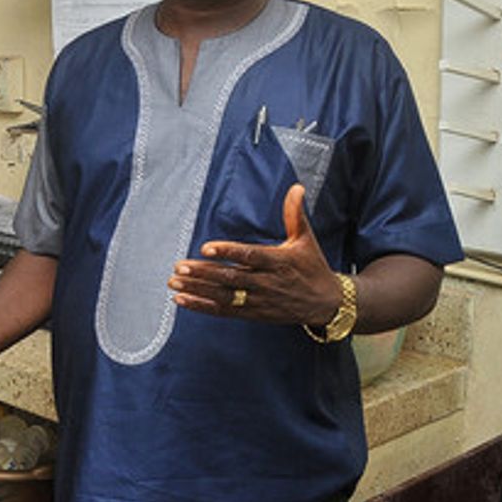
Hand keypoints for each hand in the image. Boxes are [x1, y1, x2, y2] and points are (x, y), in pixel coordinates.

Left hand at [168, 183, 339, 325]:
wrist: (327, 303)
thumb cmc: (312, 266)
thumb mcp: (306, 239)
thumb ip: (295, 214)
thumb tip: (296, 187)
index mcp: (279, 262)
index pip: (250, 256)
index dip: (228, 252)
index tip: (205, 248)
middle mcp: (267, 283)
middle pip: (231, 278)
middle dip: (204, 273)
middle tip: (179, 266)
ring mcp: (259, 300)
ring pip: (224, 296)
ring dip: (198, 289)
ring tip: (174, 281)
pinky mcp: (254, 314)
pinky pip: (224, 311)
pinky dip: (202, 306)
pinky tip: (181, 299)